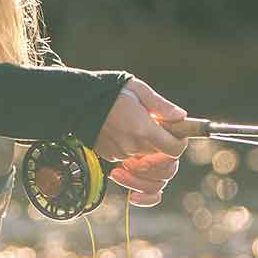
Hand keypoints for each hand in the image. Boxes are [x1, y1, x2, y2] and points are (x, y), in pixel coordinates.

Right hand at [92, 77, 188, 207]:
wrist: (76, 100)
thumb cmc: (109, 91)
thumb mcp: (138, 89)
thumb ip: (161, 105)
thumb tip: (181, 116)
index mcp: (144, 130)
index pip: (174, 150)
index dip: (179, 142)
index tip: (176, 131)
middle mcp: (133, 147)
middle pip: (163, 162)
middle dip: (166, 152)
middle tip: (161, 135)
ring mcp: (120, 154)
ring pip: (146, 167)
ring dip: (149, 158)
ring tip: (145, 141)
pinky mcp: (110, 157)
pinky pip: (129, 165)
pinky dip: (133, 159)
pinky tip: (127, 141)